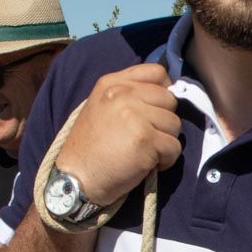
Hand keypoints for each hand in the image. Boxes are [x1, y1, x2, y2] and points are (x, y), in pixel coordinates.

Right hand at [57, 63, 182, 207]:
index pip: (157, 73)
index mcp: (111, 83)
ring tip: (142, 151)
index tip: (155, 110)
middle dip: (163, 122)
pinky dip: (166, 160)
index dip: (164, 91)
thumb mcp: (102, 107)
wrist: (76, 179)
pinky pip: (174, 147)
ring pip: (175, 124)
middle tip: (144, 138)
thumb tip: (168, 91)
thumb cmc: (91, 148)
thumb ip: (129, 94)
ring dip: (165, 142)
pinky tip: (145, 164)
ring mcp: (134, 115)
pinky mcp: (145, 138)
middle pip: (170, 100)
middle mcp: (122, 94)